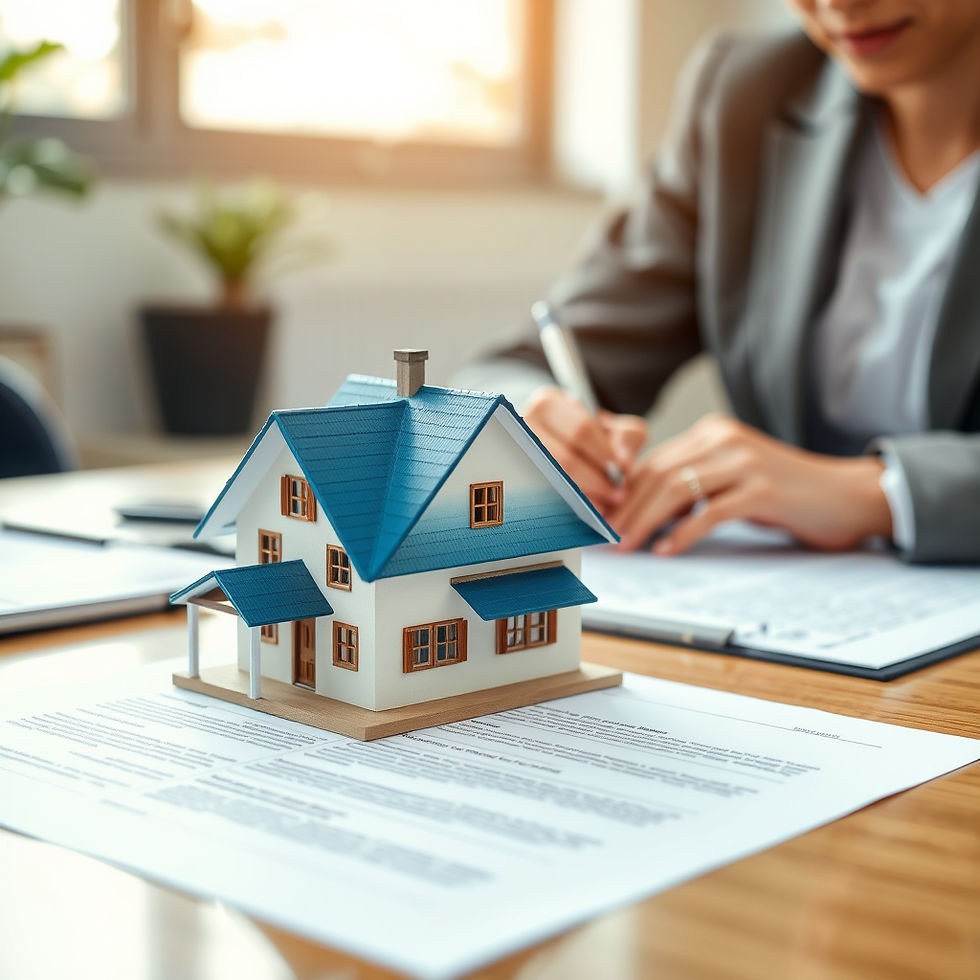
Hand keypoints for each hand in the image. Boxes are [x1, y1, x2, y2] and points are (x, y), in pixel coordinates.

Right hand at [523, 386, 647, 511]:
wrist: (560, 446)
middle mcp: (523, 425)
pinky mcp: (515, 476)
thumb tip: (623, 462)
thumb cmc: (590, 437)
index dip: (603, 454)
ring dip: (584, 496)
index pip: (580, 430)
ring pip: (551, 479)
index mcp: (548, 403)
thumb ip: (628, 438)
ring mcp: (515, 452)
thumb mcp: (613, 428)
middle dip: (595, 480)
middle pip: (562, 459)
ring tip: (606, 506)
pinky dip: (569, 505)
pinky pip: (543, 494)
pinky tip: (587, 511)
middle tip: (618, 495)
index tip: (621, 471)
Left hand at [610, 414, 892, 553]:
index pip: (651, 463)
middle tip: (605, 540)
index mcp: (711, 434)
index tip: (601, 522)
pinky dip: (684, 533)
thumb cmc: (785, 495)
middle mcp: (724, 440)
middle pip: (657, 474)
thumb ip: (693, 489)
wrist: (848, 496)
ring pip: (676, 489)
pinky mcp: (763, 489)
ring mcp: (745, 462)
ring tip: (627, 546)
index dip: (621, 495)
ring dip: (645, 522)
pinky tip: (667, 551)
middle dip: (625, 510)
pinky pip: (712, 511)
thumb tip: (643, 515)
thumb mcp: (731, 482)